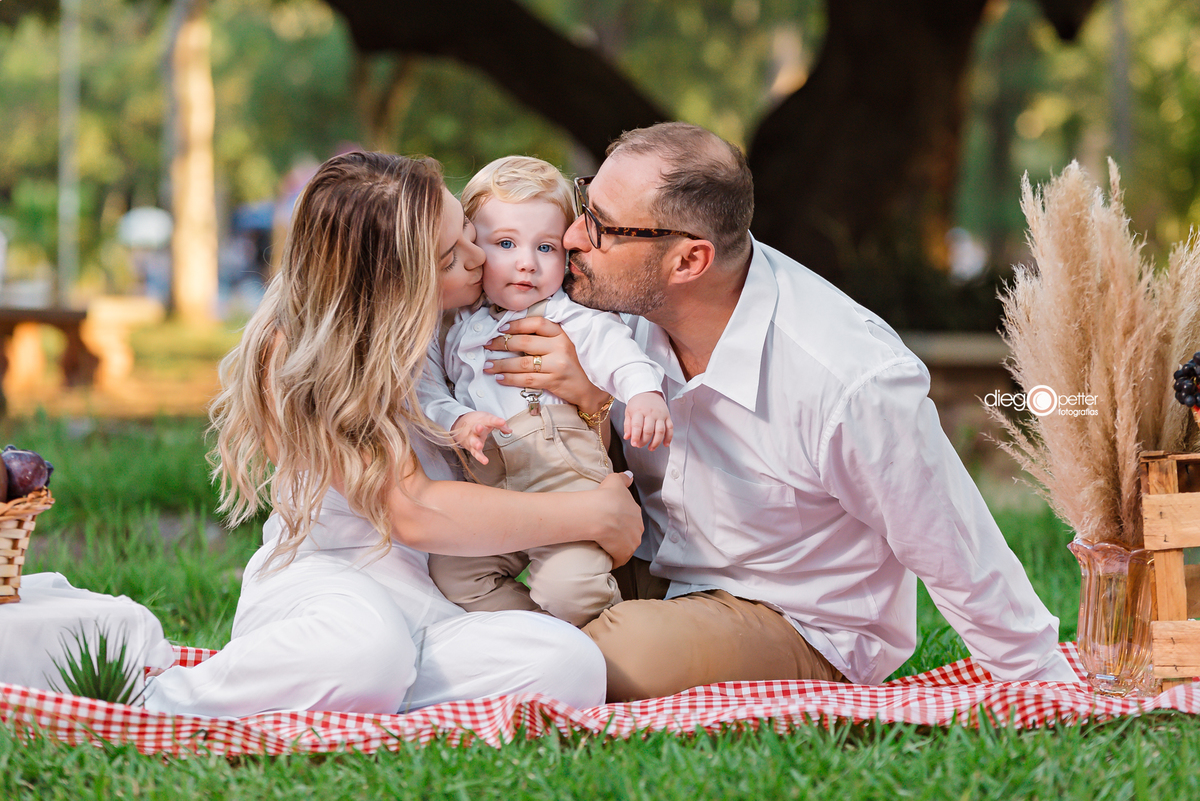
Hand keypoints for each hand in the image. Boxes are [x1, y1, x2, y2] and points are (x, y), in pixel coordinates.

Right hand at [450, 411, 510, 463]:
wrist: (461, 424)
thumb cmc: (478, 422)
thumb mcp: (489, 419)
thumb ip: (500, 424)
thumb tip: (509, 431)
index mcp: (482, 421)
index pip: (489, 419)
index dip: (496, 421)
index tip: (502, 422)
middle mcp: (475, 429)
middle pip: (475, 428)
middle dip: (478, 428)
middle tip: (480, 428)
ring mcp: (472, 438)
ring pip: (473, 441)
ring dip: (476, 443)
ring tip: (479, 446)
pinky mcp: (471, 447)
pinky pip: (475, 453)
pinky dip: (479, 457)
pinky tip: (485, 461)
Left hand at [483, 317, 609, 413]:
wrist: (591, 388)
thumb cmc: (574, 364)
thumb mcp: (564, 345)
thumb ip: (545, 338)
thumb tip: (514, 333)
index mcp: (562, 334)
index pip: (536, 323)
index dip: (517, 324)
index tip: (501, 328)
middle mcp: (560, 347)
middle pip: (525, 342)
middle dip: (502, 344)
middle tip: (488, 345)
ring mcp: (558, 365)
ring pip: (523, 363)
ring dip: (502, 364)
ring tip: (488, 365)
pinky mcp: (554, 381)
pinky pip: (527, 380)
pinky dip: (510, 379)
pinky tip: (500, 378)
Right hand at [590, 471, 643, 567]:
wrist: (598, 513)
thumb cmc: (605, 496)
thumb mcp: (615, 480)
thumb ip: (623, 478)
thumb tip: (629, 476)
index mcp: (636, 513)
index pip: (631, 519)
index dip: (621, 521)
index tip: (612, 521)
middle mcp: (638, 529)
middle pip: (630, 534)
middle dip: (621, 535)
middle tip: (607, 534)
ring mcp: (631, 543)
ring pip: (625, 547)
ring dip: (617, 548)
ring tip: (605, 546)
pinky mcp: (623, 555)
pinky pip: (618, 560)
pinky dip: (613, 560)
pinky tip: (605, 557)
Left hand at [623, 391, 672, 450]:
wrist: (647, 391)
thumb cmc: (637, 403)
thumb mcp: (629, 411)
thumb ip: (628, 425)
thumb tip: (627, 437)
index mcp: (639, 411)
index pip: (637, 426)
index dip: (635, 436)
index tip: (634, 444)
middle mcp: (650, 413)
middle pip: (649, 430)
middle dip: (644, 441)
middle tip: (640, 445)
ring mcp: (660, 415)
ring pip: (660, 431)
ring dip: (656, 442)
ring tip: (651, 448)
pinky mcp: (667, 416)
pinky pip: (670, 428)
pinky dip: (669, 437)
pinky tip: (665, 444)